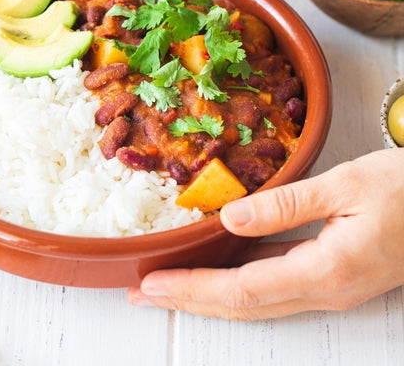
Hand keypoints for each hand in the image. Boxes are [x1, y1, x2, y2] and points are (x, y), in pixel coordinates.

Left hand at [127, 148, 403, 319]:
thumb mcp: (346, 184)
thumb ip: (285, 204)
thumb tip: (229, 219)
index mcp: (326, 268)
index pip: (242, 288)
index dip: (192, 289)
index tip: (153, 284)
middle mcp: (325, 288)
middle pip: (242, 304)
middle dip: (188, 300)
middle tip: (143, 294)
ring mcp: (330, 286)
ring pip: (255, 300)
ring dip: (207, 295)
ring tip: (169, 287)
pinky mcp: (333, 275)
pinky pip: (273, 285)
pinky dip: (235, 282)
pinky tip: (217, 271)